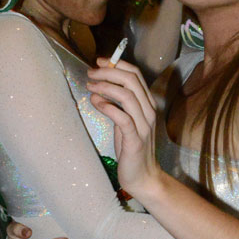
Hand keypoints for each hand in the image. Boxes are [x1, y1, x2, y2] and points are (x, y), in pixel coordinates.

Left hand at [86, 57, 160, 198]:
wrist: (143, 176)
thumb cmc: (132, 148)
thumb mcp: (126, 121)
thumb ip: (119, 104)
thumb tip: (101, 85)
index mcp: (147, 104)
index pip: (136, 75)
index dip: (117, 64)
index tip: (99, 62)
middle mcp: (149, 111)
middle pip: (131, 81)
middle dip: (108, 73)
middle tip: (90, 74)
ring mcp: (144, 125)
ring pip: (127, 96)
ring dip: (105, 87)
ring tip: (90, 87)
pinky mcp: (135, 140)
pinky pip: (122, 117)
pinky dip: (107, 106)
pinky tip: (96, 102)